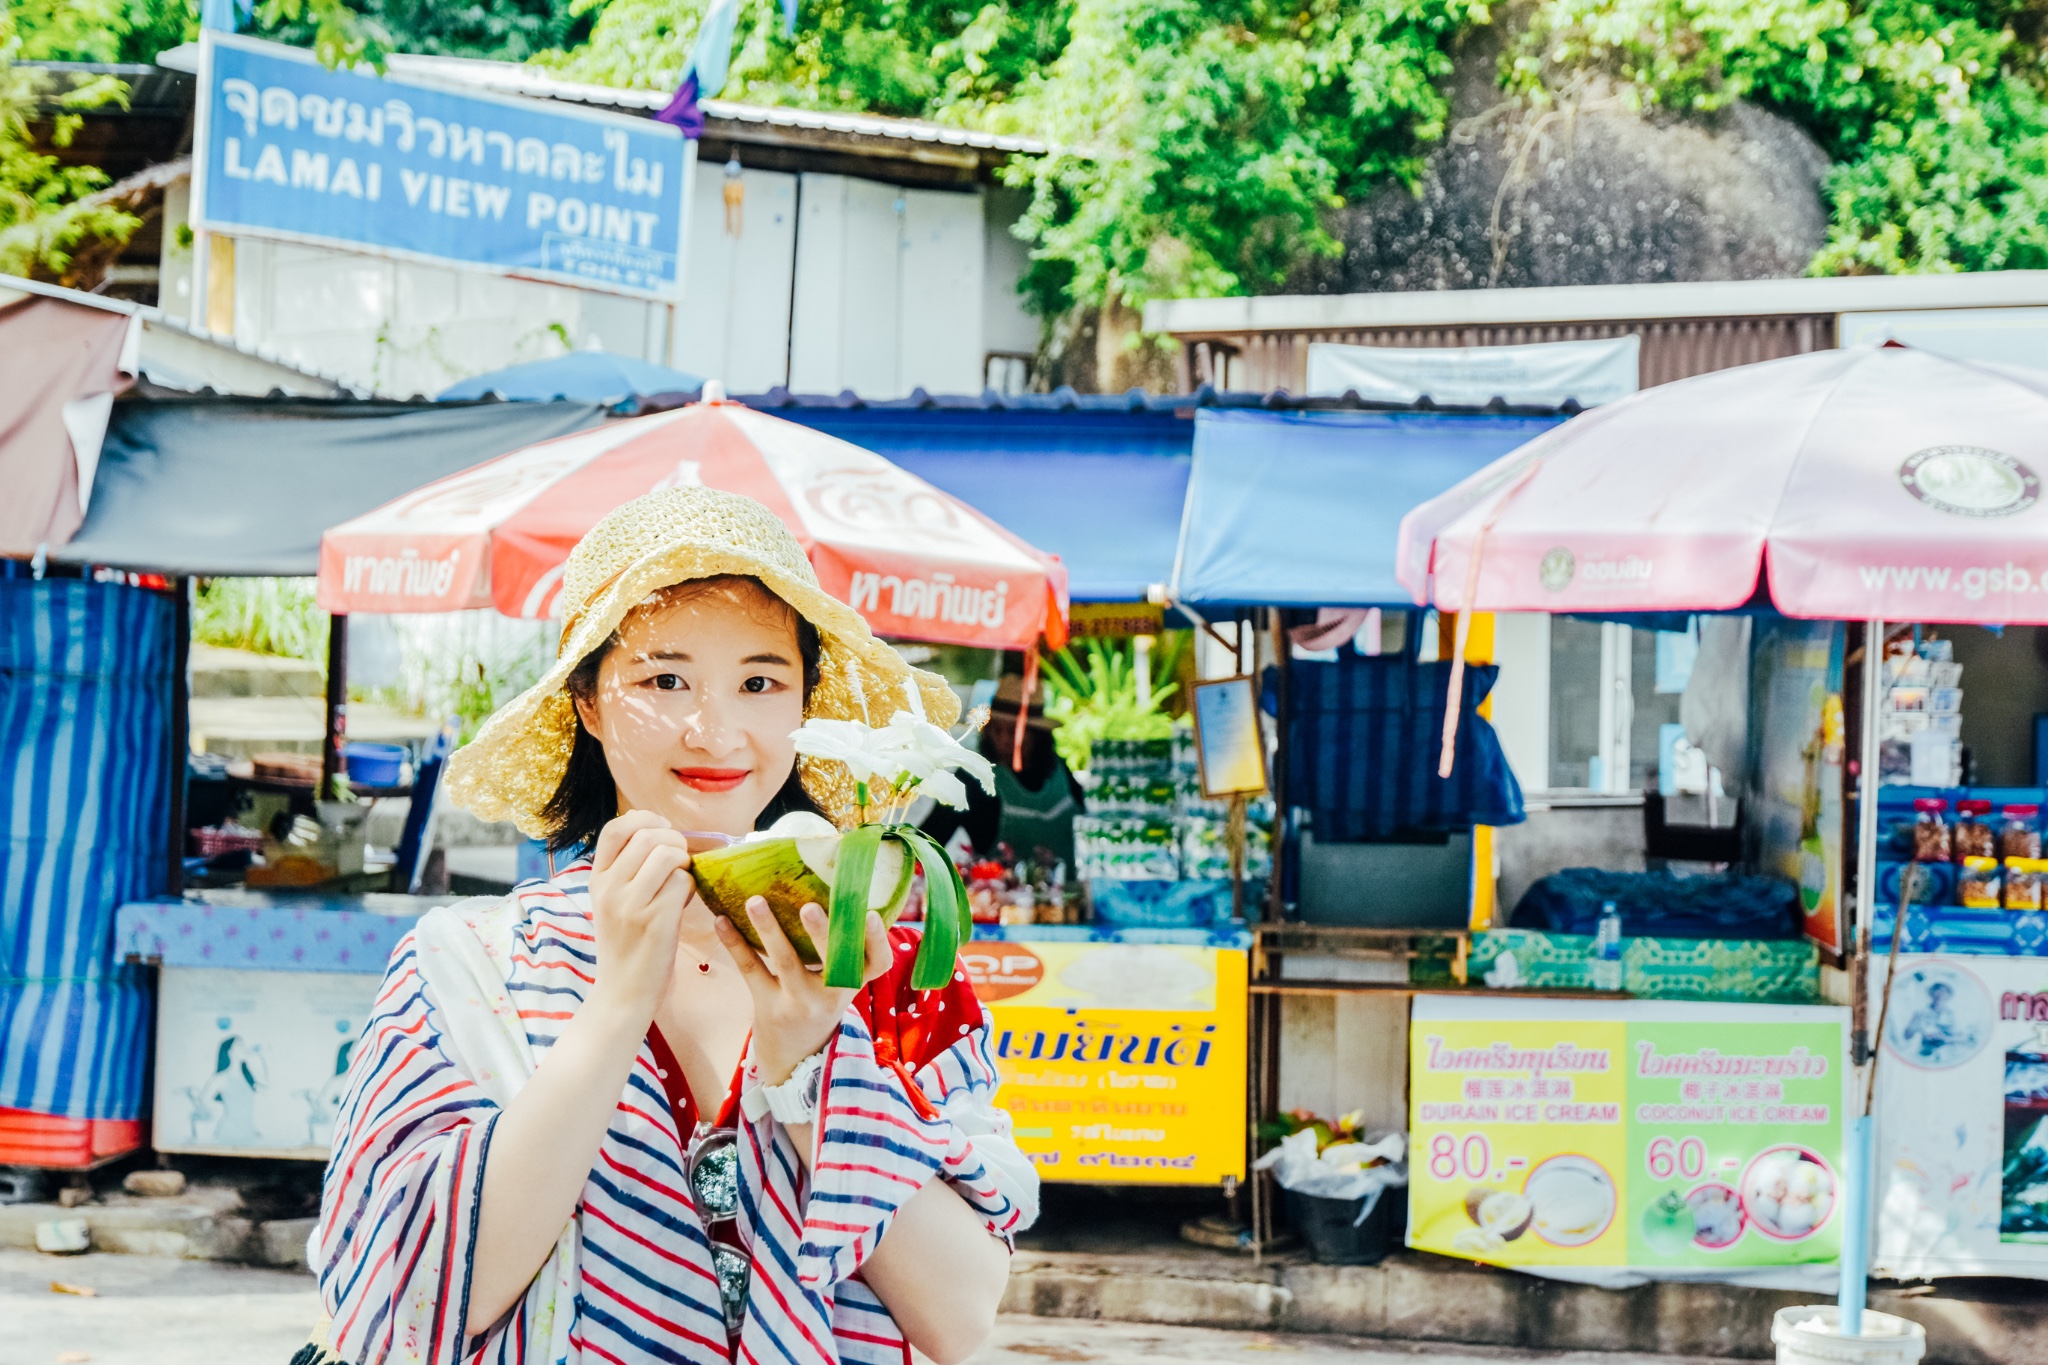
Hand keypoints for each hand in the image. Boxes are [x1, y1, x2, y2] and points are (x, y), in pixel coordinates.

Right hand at [587, 811, 694, 1023]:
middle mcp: (608, 888)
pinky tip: (683, 904)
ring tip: (680, 884)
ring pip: (668, 854)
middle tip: (679, 862)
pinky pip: (682, 882)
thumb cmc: (626, 946)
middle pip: (649, 835)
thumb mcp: (612, 903)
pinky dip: (690, 888)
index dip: (645, 819)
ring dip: (684, 864)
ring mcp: (630, 905)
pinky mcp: (654, 921)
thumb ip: (628, 870)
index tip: (662, 830)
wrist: (622, 994)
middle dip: (675, 841)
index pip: (616, 828)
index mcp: (597, 880)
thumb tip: (663, 833)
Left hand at [714, 898, 891, 1085]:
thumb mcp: (839, 983)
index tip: (870, 913)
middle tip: (809, 906)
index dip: (877, 939)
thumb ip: (842, 949)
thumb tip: (834, 887)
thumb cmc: (820, 1003)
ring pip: (786, 962)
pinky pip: (752, 970)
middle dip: (822, 932)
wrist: (795, 1057)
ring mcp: (800, 1003)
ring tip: (755, 901)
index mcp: (855, 982)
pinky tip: (721, 921)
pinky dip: (736, 943)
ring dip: (769, 929)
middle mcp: (832, 995)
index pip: (878, 962)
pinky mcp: (769, 1007)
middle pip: (831, 961)